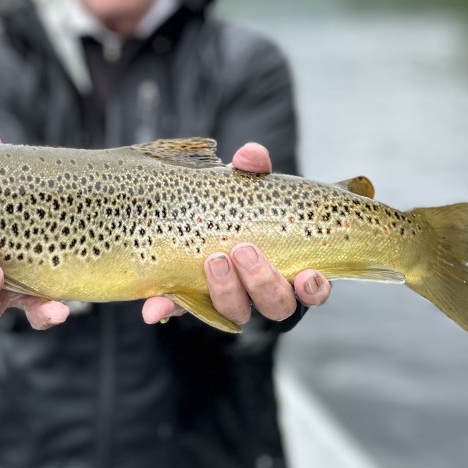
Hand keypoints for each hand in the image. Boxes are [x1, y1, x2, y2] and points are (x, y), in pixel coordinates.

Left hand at [142, 142, 331, 327]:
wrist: (199, 213)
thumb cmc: (241, 204)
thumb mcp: (247, 186)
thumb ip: (253, 171)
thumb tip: (251, 155)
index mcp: (292, 269)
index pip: (313, 290)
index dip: (313, 289)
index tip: (307, 276)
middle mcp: (266, 293)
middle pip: (276, 305)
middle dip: (261, 281)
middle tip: (243, 250)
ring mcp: (232, 300)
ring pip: (237, 311)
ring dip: (226, 289)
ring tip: (213, 260)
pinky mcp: (195, 301)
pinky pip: (185, 309)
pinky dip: (169, 306)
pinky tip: (153, 307)